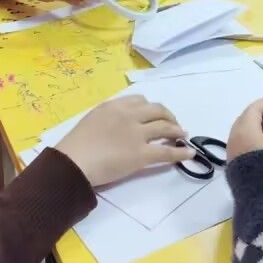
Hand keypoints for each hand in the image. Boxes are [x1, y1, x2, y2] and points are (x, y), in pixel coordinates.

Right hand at [56, 95, 193, 185]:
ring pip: (165, 127)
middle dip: (168, 116)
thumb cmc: (74, 146)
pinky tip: (189, 153)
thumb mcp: (90, 121)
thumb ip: (106, 119)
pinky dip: (181, 152)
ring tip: (183, 135)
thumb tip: (116, 127)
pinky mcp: (142, 154)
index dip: (150, 108)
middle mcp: (128, 115)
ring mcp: (137, 134)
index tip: (154, 114)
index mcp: (113, 106)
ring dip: (177, 130)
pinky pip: (167, 151)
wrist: (72, 162)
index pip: (139, 100)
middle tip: (173, 124)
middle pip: (157, 110)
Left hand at [227, 98, 262, 159]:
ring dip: (253, 127)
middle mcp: (233, 138)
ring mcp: (231, 151)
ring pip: (240, 131)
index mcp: (245, 130)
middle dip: (257, 115)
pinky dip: (248, 137)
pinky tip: (261, 144)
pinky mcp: (232, 162)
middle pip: (244, 119)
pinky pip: (239, 142)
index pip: (252, 109)